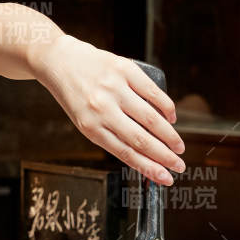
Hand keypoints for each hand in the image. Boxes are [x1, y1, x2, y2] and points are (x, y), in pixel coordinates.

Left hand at [34, 35, 184, 184]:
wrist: (60, 61)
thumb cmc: (74, 95)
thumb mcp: (84, 120)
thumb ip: (109, 135)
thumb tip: (143, 155)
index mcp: (90, 127)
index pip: (125, 153)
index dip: (149, 168)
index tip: (166, 178)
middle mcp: (102, 109)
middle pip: (141, 139)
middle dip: (164, 156)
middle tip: (179, 166)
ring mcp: (114, 88)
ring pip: (150, 118)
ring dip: (169, 135)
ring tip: (178, 147)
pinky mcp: (124, 70)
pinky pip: (153, 92)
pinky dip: (166, 107)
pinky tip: (171, 118)